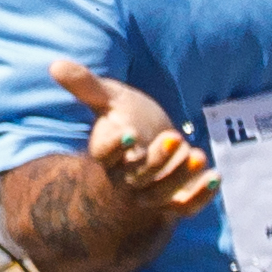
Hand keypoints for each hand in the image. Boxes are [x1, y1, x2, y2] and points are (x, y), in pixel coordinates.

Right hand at [47, 60, 217, 219]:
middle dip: (156, 160)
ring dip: (179, 177)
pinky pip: (185, 207)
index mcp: (106, 154)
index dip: (114, 146)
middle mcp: (124, 178)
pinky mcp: (173, 202)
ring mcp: (149, 193)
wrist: (151, 145)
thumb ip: (86, 85)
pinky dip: (201, 196)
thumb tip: (55, 65)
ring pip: (161, 194)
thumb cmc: (127, 118)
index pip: (104, 155)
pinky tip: (216, 177)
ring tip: (198, 155)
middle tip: (174, 137)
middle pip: (136, 177)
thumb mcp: (108, 99)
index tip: (127, 131)